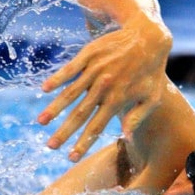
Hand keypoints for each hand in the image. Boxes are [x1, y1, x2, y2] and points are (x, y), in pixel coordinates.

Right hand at [37, 17, 171, 161]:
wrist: (148, 37)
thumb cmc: (152, 70)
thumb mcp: (152, 97)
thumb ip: (138, 117)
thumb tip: (125, 137)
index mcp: (117, 100)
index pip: (96, 127)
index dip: (83, 143)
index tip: (71, 157)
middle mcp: (103, 87)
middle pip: (80, 114)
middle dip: (64, 132)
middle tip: (50, 146)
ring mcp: (94, 70)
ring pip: (70, 93)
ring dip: (54, 109)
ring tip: (41, 122)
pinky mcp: (89, 55)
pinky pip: (69, 69)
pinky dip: (57, 79)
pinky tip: (44, 89)